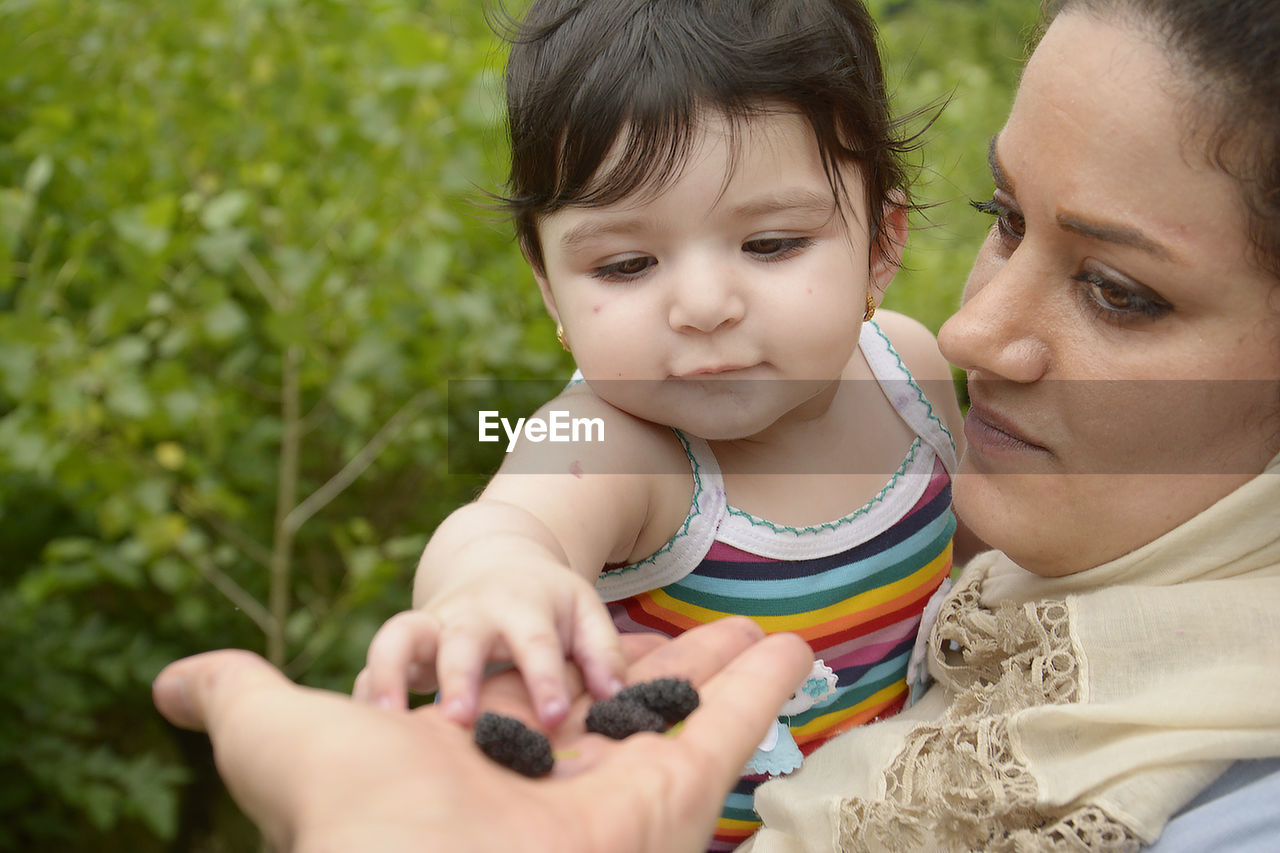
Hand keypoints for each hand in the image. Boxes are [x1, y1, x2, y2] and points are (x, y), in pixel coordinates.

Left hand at [154, 618, 811, 852]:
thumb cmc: (348, 810)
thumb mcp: (280, 731)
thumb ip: (235, 697)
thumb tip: (166, 681)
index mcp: (483, 771)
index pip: (535, 706)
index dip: (562, 671)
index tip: (584, 646)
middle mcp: (558, 789)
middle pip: (626, 716)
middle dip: (665, 677)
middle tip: (697, 639)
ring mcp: (625, 794)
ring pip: (689, 721)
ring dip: (726, 677)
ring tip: (761, 637)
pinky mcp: (678, 796)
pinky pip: (735, 729)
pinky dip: (767, 688)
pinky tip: (791, 646)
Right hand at [356, 549, 624, 726]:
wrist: (495, 560)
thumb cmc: (547, 601)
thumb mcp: (584, 610)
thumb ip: (603, 652)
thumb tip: (618, 697)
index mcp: (523, 606)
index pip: (536, 643)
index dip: (544, 680)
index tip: (554, 718)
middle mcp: (472, 614)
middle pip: (462, 641)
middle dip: (459, 678)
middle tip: (459, 719)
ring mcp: (433, 625)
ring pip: (400, 638)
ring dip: (391, 673)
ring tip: (389, 717)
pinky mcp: (406, 644)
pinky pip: (374, 662)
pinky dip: (366, 688)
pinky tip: (370, 724)